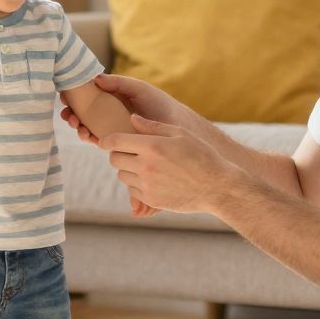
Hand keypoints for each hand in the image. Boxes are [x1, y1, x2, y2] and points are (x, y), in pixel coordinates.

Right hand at [60, 74, 185, 146]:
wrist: (175, 125)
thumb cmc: (158, 102)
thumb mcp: (138, 88)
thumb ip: (118, 82)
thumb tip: (95, 78)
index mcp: (110, 97)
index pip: (86, 95)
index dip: (73, 96)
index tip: (65, 97)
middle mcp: (108, 112)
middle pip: (82, 112)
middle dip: (71, 114)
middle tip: (69, 116)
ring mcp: (110, 127)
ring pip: (87, 127)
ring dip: (78, 127)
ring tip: (78, 127)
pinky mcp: (116, 141)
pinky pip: (98, 140)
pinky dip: (89, 138)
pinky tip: (87, 136)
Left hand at [100, 114, 240, 214]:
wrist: (216, 186)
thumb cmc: (201, 155)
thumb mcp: (180, 133)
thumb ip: (153, 126)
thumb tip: (131, 118)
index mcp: (152, 146)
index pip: (115, 141)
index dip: (105, 140)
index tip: (103, 141)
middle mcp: (146, 166)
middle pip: (115, 159)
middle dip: (118, 153)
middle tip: (128, 152)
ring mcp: (147, 185)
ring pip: (122, 175)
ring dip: (127, 169)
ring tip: (143, 165)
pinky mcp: (151, 199)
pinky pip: (132, 190)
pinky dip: (136, 184)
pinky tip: (151, 179)